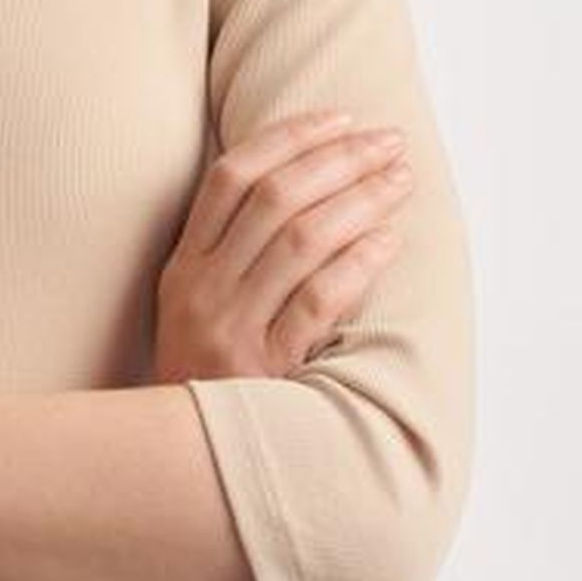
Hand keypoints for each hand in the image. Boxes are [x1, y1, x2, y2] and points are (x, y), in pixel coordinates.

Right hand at [153, 110, 413, 382]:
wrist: (182, 464)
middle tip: (390, 142)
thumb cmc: (205, 376)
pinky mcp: (263, 368)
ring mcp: (229, 327)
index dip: (288, 137)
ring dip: (360, 201)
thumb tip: (306, 183)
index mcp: (183, 264)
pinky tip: (389, 241)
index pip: (231, 175)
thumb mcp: (194, 307)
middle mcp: (201, 288)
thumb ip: (230, 252)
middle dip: (340, 159)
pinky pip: (318, 302)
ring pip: (302, 241)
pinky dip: (358, 264)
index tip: (340, 116)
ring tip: (399, 181)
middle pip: (275, 198)